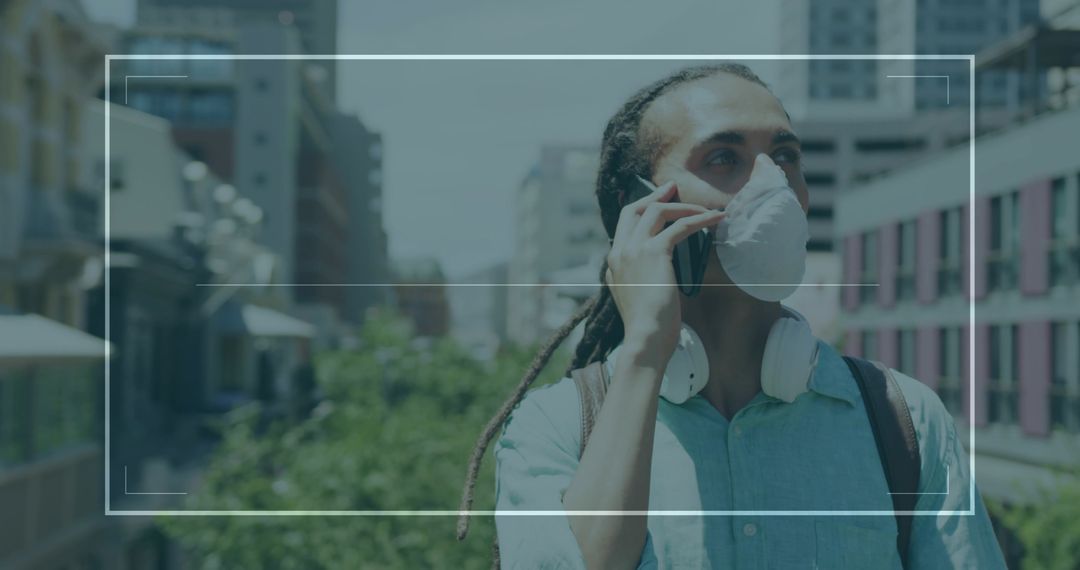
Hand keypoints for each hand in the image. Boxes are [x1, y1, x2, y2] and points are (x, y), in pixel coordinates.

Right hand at [605, 182, 724, 361]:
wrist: (645, 337)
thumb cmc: (646, 327)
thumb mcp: (636, 298)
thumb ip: (637, 279)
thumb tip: (652, 271)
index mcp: (614, 262)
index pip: (624, 224)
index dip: (641, 209)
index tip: (657, 201)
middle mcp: (620, 251)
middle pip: (634, 209)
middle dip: (654, 196)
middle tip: (673, 188)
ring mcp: (634, 250)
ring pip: (657, 212)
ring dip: (682, 207)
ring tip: (704, 209)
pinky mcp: (654, 252)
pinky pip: (680, 226)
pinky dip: (699, 219)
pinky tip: (715, 218)